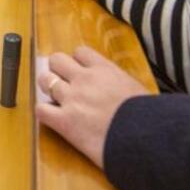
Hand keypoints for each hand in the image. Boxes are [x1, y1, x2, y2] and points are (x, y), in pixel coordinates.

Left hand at [36, 46, 150, 169]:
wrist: (146, 137)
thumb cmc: (149, 117)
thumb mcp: (136, 89)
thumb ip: (120, 84)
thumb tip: (119, 91)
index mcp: (105, 69)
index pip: (80, 52)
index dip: (77, 62)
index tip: (81, 73)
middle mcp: (85, 79)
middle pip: (56, 60)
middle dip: (57, 71)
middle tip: (64, 85)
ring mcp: (72, 99)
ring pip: (44, 80)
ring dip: (48, 89)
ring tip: (56, 101)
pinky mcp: (64, 121)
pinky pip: (41, 110)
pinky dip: (44, 113)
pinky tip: (54, 120)